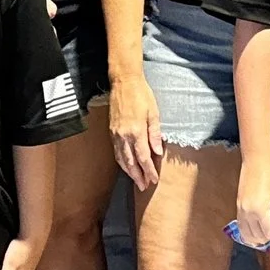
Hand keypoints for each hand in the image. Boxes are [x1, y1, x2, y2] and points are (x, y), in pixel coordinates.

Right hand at [108, 71, 164, 191]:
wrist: (123, 82)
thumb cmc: (142, 95)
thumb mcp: (154, 113)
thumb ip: (155, 134)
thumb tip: (157, 152)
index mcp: (136, 131)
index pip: (143, 158)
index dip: (149, 171)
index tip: (153, 180)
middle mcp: (124, 136)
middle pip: (131, 162)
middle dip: (137, 176)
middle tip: (143, 187)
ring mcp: (116, 134)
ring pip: (121, 159)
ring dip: (128, 172)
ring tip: (136, 180)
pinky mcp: (111, 131)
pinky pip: (116, 151)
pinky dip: (121, 161)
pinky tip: (126, 166)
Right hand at [235, 155, 269, 252]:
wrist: (256, 162)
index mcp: (260, 210)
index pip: (268, 233)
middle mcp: (248, 213)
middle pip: (257, 237)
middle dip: (267, 236)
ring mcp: (241, 210)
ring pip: (246, 235)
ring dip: (257, 237)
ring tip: (265, 232)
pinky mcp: (237, 207)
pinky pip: (241, 227)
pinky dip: (248, 232)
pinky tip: (255, 230)